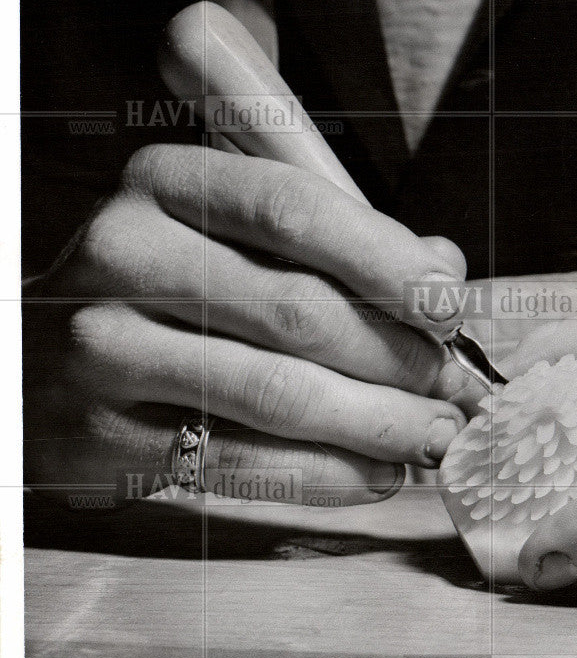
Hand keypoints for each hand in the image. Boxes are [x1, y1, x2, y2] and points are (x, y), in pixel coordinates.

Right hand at [24, 144, 474, 507]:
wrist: (43, 353)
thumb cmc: (175, 286)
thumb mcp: (242, 232)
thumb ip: (341, 237)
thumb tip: (440, 272)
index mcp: (167, 182)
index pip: (295, 209)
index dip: (387, 260)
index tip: (449, 306)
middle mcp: (124, 253)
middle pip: (297, 310)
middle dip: (397, 358)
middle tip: (450, 386)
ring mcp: (103, 347)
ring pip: (276, 394)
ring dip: (376, 423)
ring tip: (430, 435)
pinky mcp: (99, 435)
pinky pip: (236, 464)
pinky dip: (324, 475)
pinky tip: (374, 473)